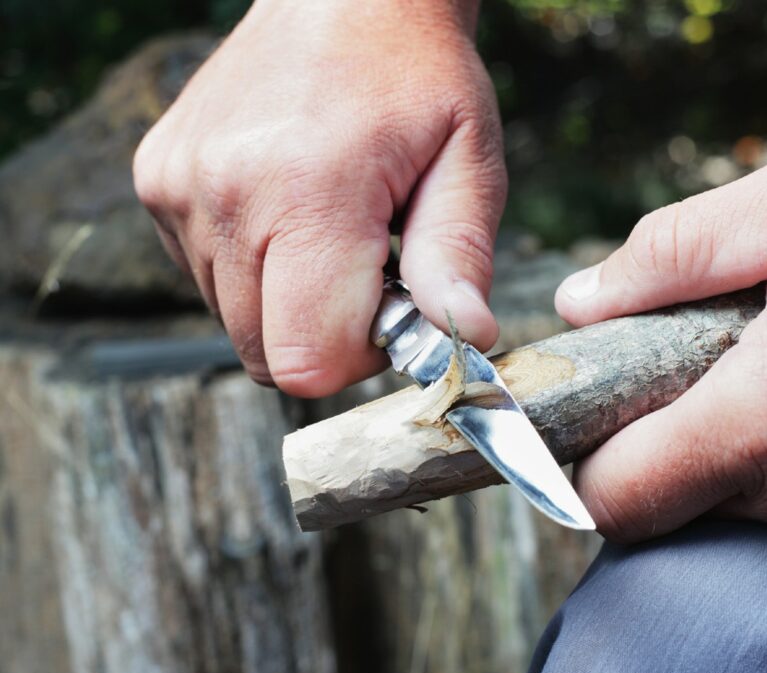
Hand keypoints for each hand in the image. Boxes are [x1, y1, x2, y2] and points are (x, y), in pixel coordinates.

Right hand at [133, 0, 504, 395]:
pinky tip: (291, 213)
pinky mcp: (156, 181)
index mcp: (308, 192)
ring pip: (233, 320)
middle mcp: (225, 194)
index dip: (360, 360)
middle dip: (325, 337)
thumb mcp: (468, 160)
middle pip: (264, 353)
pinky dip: (253, 269)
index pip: (308, 359)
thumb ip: (459, 257)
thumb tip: (465, 339)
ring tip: (332, 232)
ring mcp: (178, 187)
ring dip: (289, 303)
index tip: (394, 311)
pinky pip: (206, 277)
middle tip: (370, 270)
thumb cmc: (415, 76)